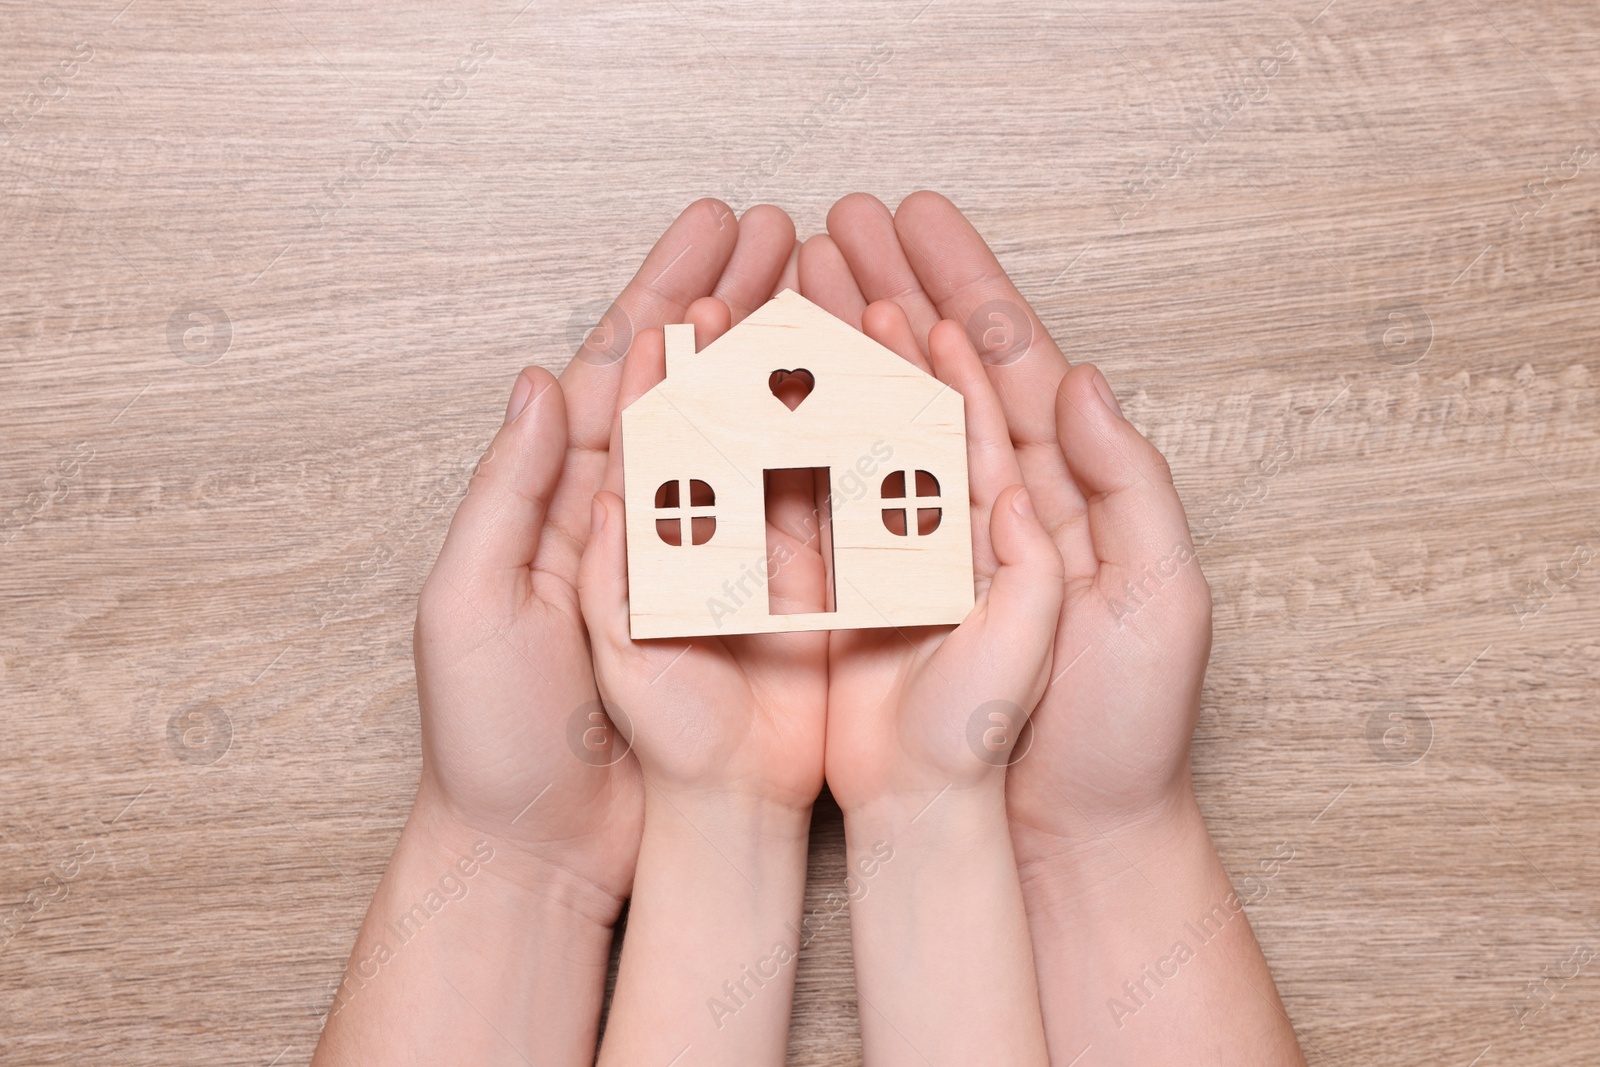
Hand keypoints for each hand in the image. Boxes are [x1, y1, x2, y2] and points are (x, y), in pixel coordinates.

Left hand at [316, 200, 801, 1066]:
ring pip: (768, 444)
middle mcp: (651, 519)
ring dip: (807, 366)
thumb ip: (512, 491)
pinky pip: (810, 529)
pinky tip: (881, 407)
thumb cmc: (492, 736)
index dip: (675, 295)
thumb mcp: (471, 601)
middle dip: (750, 305)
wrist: (551, 850)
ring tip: (849, 294)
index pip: (628, 373)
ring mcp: (712, 565)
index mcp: (571, 500)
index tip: (718, 229)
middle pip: (707, 390)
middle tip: (796, 232)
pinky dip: (846, 465)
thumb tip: (543, 380)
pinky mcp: (762, 618)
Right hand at [801, 190, 1209, 858]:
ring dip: (830, 355)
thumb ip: (1130, 487)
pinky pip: (830, 511)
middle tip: (829, 228)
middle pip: (928, 376)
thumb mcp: (1162, 600)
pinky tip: (758, 400)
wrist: (1061, 837)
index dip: (956, 287)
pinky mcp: (876, 602)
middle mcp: (987, 506)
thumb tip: (1086, 381)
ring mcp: (925, 550)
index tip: (911, 223)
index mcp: (1062, 491)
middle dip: (879, 295)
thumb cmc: (1126, 732)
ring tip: (783, 289)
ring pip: (870, 429)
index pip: (1005, 364)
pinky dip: (794, 449)